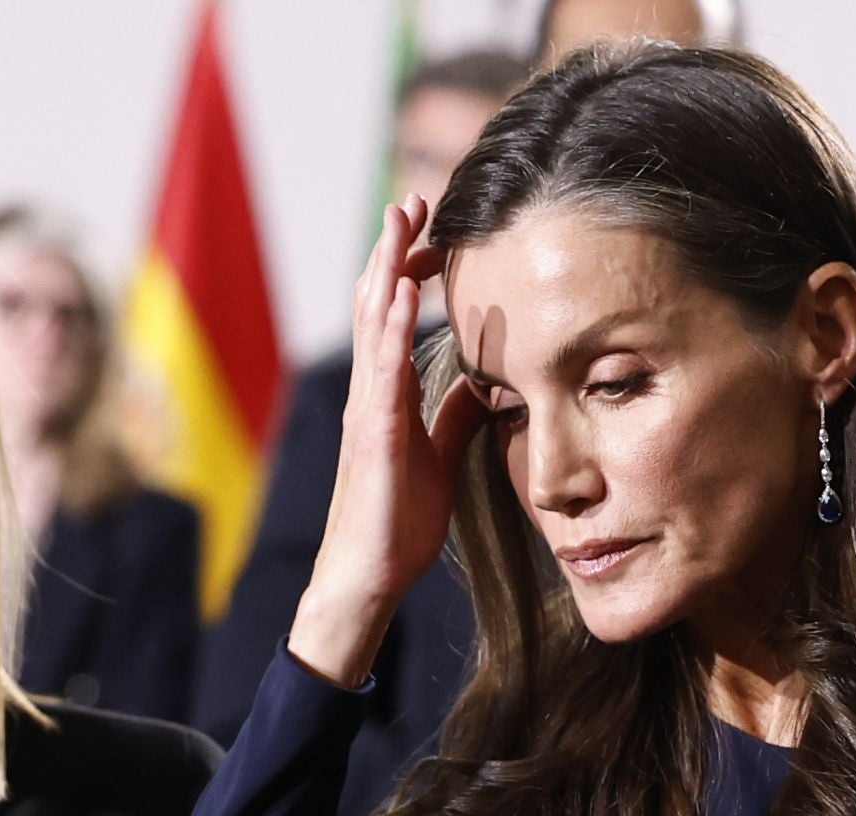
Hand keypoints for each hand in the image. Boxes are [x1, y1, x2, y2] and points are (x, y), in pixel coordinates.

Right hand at [288, 195, 485, 687]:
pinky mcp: (373, 435)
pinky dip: (392, 326)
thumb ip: (457, 415)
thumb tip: (487, 380)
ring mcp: (368, 410)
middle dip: (394, 250)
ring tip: (402, 219)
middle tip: (413, 198)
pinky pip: (382, 370)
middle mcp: (371, 393)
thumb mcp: (440, 457)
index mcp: (388, 396)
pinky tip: (403, 288)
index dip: (408, 269)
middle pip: (378, 305)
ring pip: (374, 324)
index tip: (428, 228)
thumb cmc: (398, 524)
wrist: (368, 578)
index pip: (395, 318)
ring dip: (388, 267)